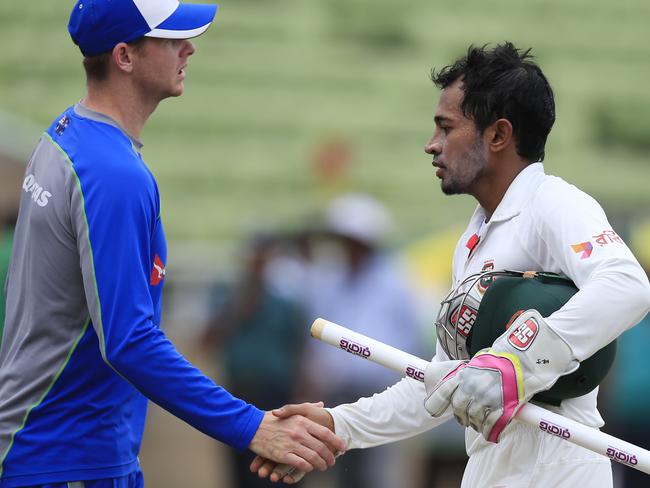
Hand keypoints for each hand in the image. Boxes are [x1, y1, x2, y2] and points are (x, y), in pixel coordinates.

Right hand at [248, 403, 344, 480]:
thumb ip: (308, 407)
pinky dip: (307, 468)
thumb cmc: (272, 419)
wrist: (252, 426)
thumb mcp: (291, 410)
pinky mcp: (282, 454)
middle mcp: (299, 432)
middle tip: (332, 461)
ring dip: (320, 464)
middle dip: (329, 457)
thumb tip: (321, 404)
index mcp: (302, 421)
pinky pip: (300, 464)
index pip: (325, 433)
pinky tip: (309, 468)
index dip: (336, 441)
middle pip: (321, 448)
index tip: (342, 447)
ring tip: (323, 467)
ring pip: (313, 458)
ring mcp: (291, 444)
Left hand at [424, 309, 577, 441]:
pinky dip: (488, 432)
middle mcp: (471, 388)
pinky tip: (490, 434)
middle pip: (459, 409)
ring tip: (479, 425)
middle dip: (461, 417)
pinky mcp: (500, 407)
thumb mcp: (478, 364)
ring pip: (474, 419)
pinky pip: (490, 425)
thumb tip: (460, 388)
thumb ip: (467, 376)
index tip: (434, 411)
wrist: (522, 359)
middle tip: (465, 420)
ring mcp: (485, 398)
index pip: (442, 393)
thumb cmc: (501, 360)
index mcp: (463, 375)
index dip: (436, 404)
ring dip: (475, 425)